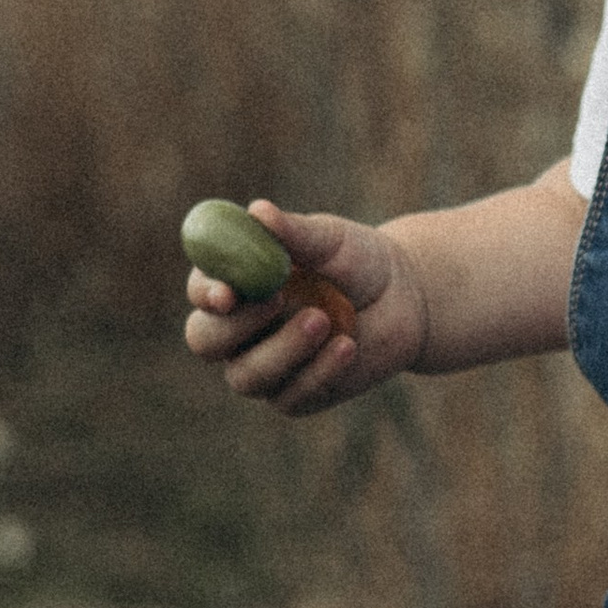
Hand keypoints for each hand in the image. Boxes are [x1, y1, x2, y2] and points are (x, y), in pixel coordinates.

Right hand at [182, 199, 421, 414]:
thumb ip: (295, 232)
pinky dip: (319, 371)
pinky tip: (347, 346)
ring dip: (282, 350)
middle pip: (204, 339)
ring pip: (245, 376)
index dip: (206, 292)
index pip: (201, 290)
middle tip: (274, 301)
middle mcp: (237, 329)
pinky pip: (291, 396)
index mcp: (235, 284)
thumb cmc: (358, 261)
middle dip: (232, 327)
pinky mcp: (295, 397)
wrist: (406, 300)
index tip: (227, 290)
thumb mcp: (332, 240)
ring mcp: (263, 367)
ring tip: (323, 319)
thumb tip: (258, 211)